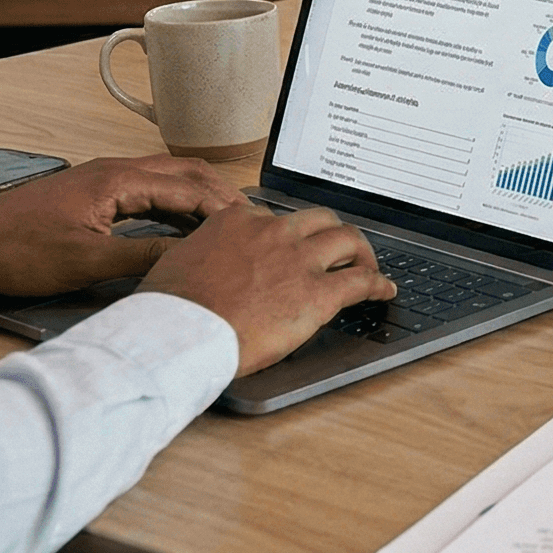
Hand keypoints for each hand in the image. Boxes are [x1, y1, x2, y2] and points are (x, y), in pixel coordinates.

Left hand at [0, 155, 242, 295]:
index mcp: (118, 180)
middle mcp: (115, 170)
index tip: (250, 227)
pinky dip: (175, 202)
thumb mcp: (85, 261)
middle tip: (249, 223)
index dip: (223, 208)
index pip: (189, 187)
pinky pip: (149, 188)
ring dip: (199, 196)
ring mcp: (104, 178)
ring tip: (224, 223)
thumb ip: (143, 256)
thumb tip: (190, 259)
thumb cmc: (15, 250)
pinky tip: (181, 225)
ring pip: (169, 178)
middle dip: (221, 195)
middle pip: (186, 173)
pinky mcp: (94, 191)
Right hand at [139, 203, 395, 374]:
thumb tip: (205, 265)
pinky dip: (378, 284)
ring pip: (348, 240)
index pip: (275, 217)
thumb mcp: (177, 262)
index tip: (292, 246)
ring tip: (367, 266)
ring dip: (362, 252)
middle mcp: (272, 232)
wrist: (178, 335)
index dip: (288, 234)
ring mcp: (298, 260)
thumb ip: (203, 254)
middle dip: (333, 234)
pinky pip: (360, 281)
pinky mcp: (316, 293)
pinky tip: (384, 291)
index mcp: (236, 220)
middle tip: (339, 251)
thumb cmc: (168, 309)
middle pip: (320, 220)